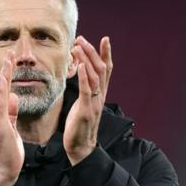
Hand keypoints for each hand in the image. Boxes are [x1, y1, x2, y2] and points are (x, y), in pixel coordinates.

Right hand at [0, 51, 23, 185]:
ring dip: (3, 77)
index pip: (3, 91)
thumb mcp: (12, 128)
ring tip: (8, 62)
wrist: (3, 171)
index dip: (7, 75)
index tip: (11, 61)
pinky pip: (0, 107)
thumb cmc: (9, 153)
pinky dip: (1, 94)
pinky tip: (4, 84)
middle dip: (4, 70)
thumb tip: (13, 98)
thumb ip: (11, 113)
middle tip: (10, 53)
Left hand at [64, 36, 112, 164]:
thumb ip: (85, 90)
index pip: (107, 70)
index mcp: (99, 94)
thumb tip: (82, 75)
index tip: (105, 39)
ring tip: (78, 46)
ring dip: (87, 59)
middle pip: (101, 68)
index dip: (106, 54)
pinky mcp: (86, 110)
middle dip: (93, 51)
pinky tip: (81, 65)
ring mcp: (94, 102)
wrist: (80, 147)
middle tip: (82, 39)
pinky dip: (85, 77)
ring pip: (95, 76)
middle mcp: (100, 96)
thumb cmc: (79, 125)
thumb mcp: (83, 103)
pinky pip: (87, 90)